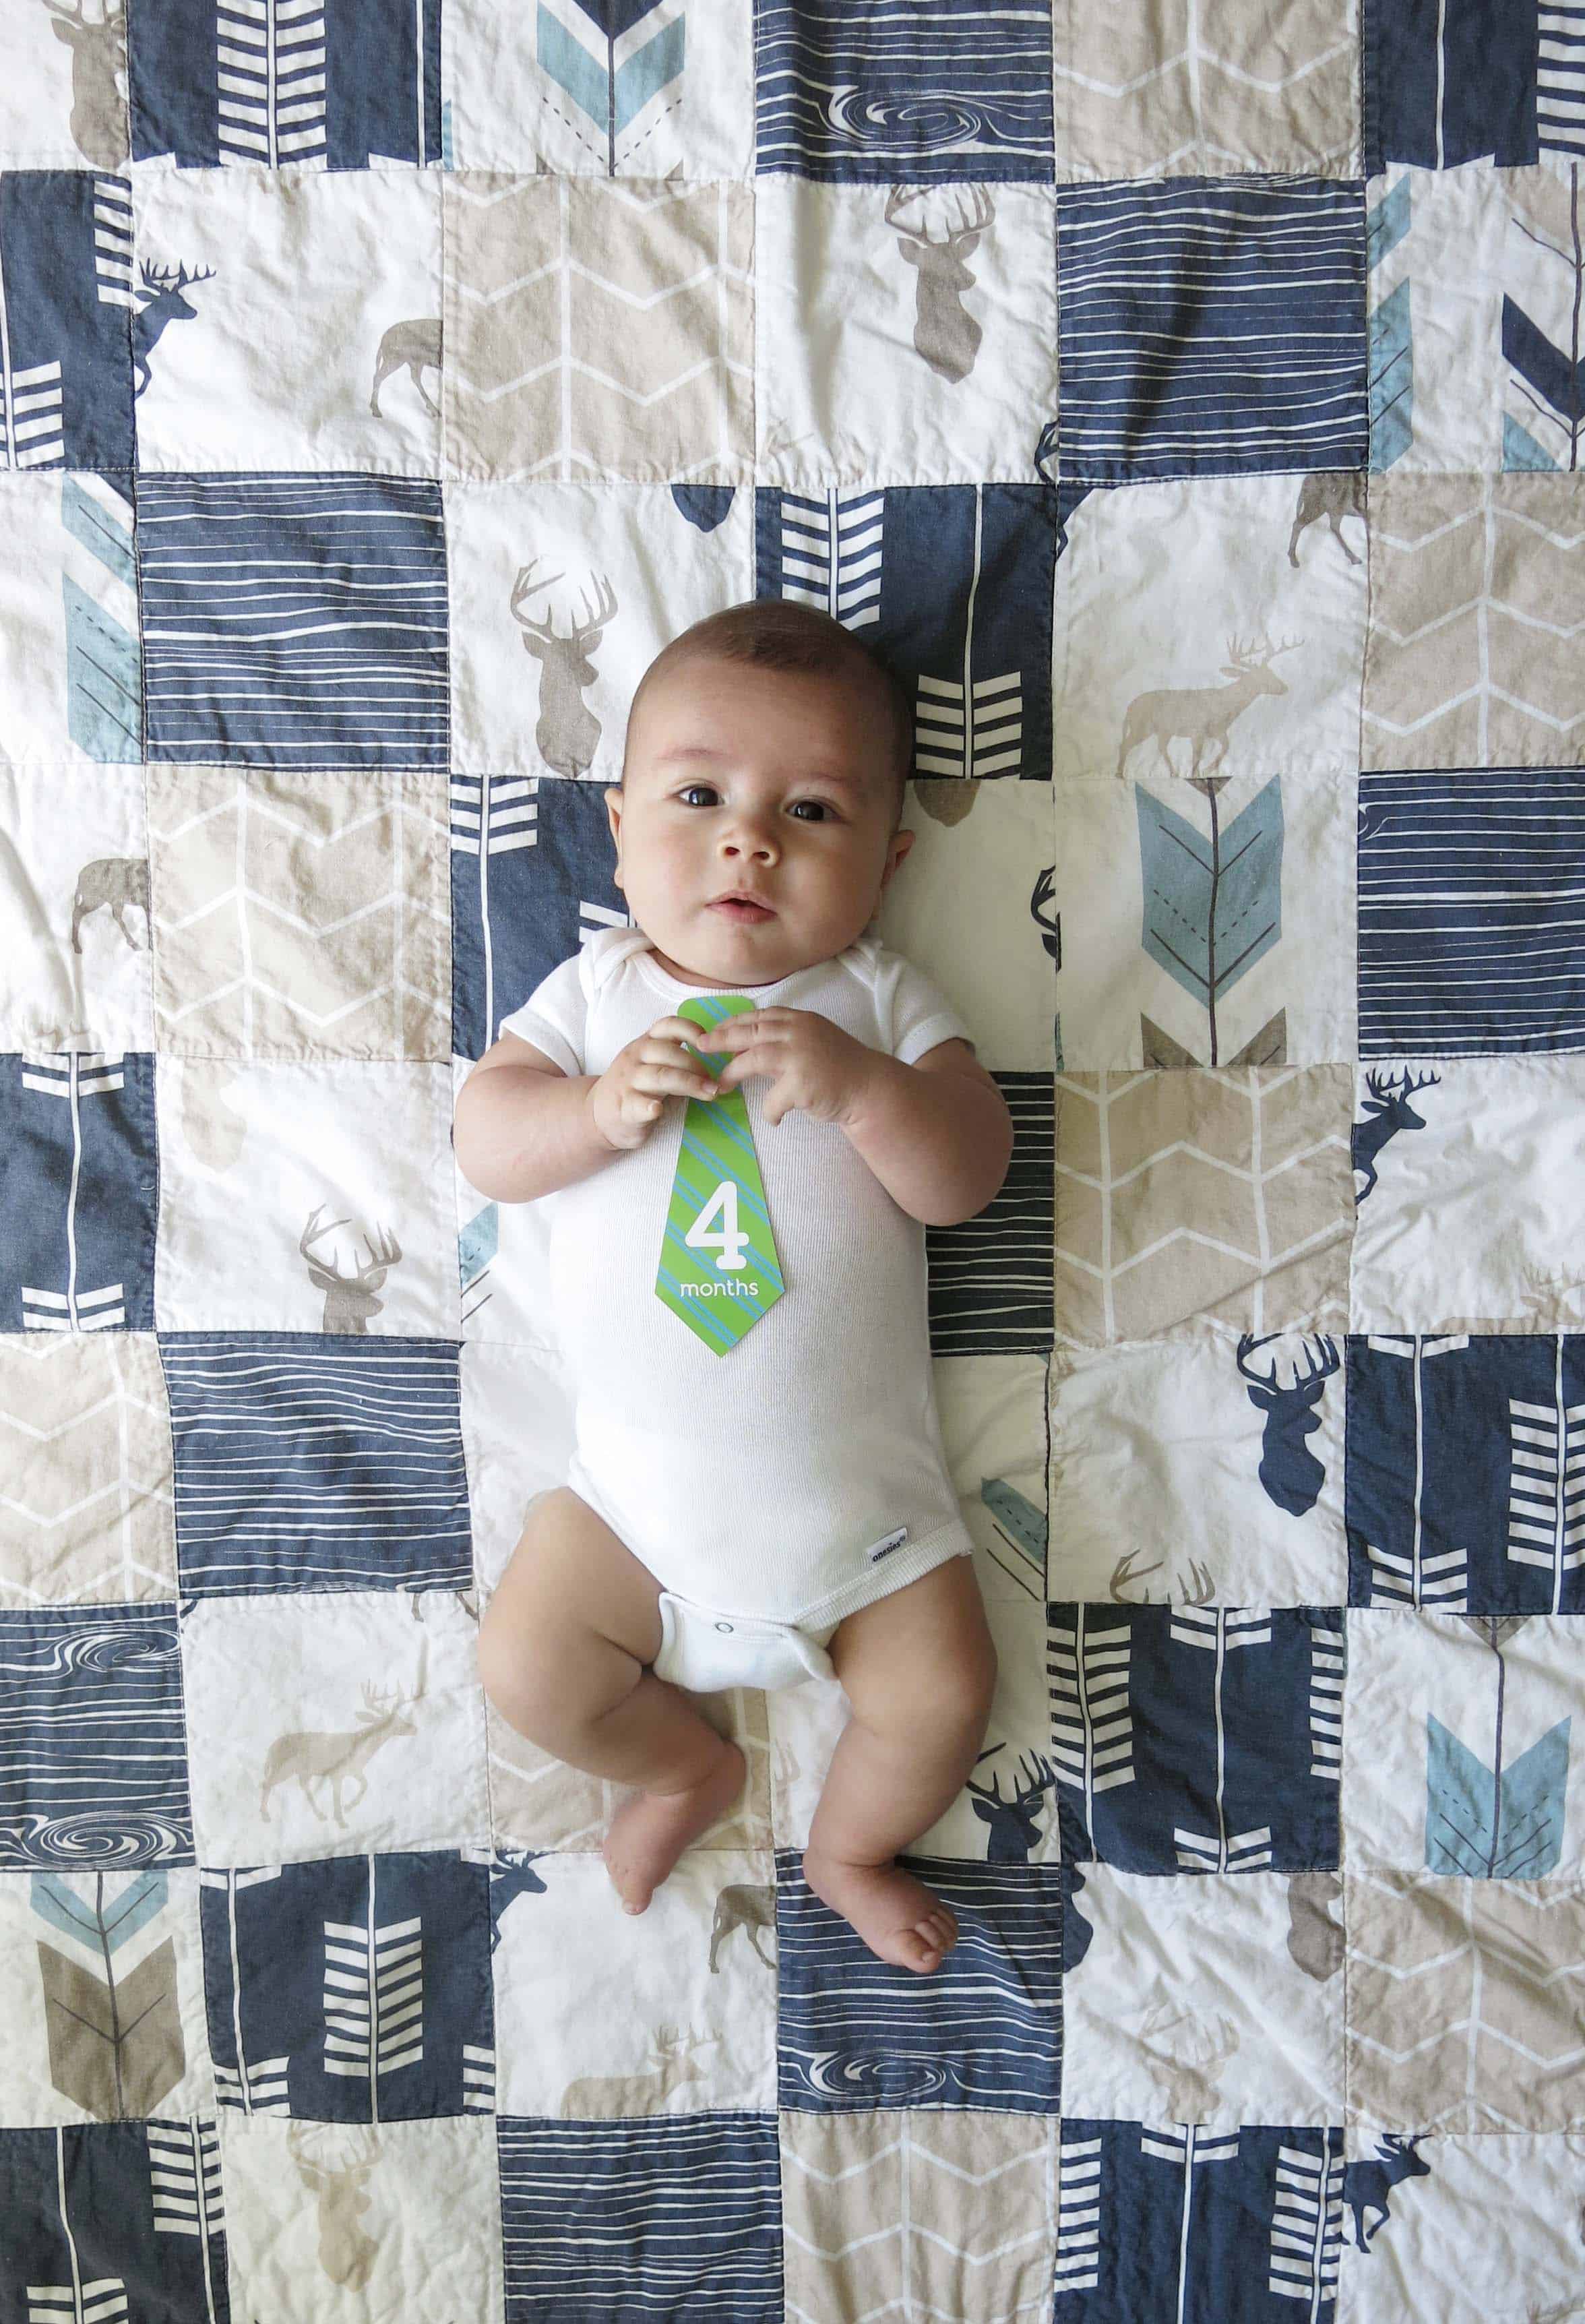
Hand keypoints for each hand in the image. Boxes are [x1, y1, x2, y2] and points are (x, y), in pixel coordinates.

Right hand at [587, 1013, 725, 1152]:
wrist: (598, 1115)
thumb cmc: (636, 1087)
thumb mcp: (652, 1064)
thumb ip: (676, 1057)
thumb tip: (717, 1059)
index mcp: (645, 1044)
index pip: (667, 1026)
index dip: (690, 1029)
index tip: (708, 1042)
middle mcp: (635, 1058)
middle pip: (668, 1053)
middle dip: (696, 1065)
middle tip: (715, 1083)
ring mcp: (628, 1083)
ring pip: (660, 1076)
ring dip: (689, 1084)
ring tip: (710, 1094)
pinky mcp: (624, 1109)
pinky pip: (637, 1105)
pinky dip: (648, 1107)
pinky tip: (657, 1110)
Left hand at [695, 1006, 877, 1128]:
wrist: (870, 1088)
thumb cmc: (840, 1068)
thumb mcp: (814, 1040)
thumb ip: (786, 1038)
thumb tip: (747, 1046)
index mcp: (800, 1020)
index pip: (759, 1016)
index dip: (733, 1023)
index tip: (715, 1031)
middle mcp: (799, 1032)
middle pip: (750, 1031)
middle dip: (721, 1038)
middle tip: (701, 1046)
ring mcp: (800, 1057)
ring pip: (753, 1059)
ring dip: (733, 1073)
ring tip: (721, 1086)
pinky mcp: (801, 1084)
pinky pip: (773, 1100)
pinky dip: (770, 1111)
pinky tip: (775, 1119)